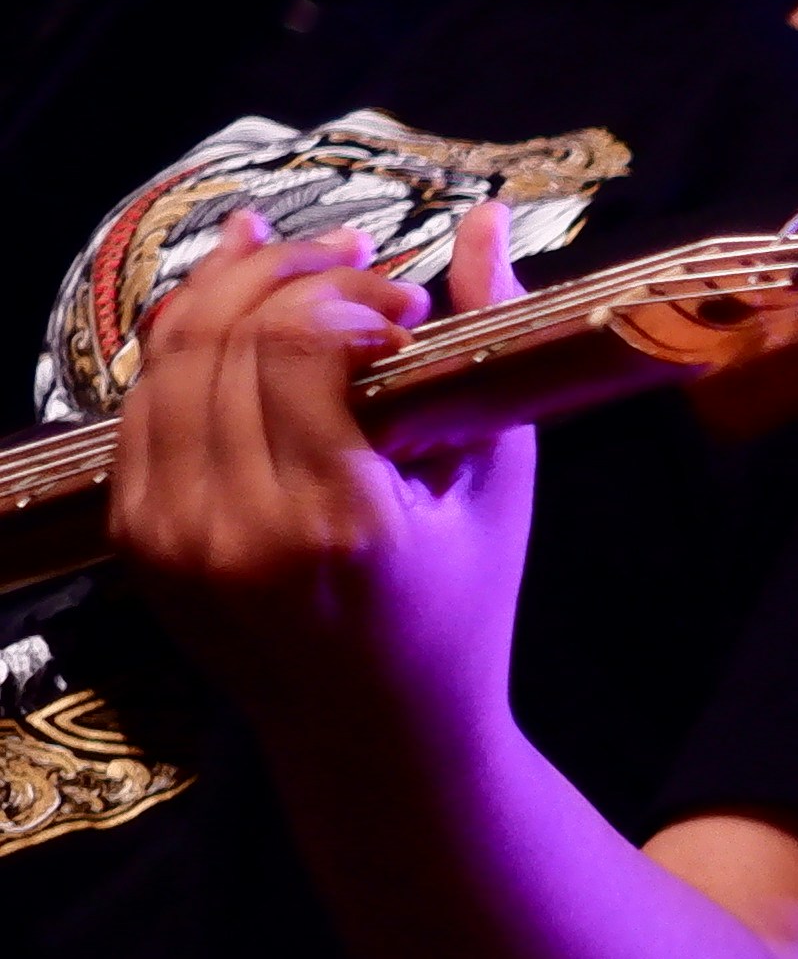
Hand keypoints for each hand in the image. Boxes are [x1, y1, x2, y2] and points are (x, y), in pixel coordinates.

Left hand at [108, 206, 537, 770]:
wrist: (378, 737)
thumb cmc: (461, 611)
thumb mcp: (499, 488)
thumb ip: (490, 350)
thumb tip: (487, 220)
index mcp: (341, 525)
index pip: (299, 347)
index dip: (344, 294)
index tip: (403, 303)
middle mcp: (237, 531)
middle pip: (224, 339)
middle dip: (287, 275)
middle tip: (351, 260)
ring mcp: (172, 538)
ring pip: (169, 359)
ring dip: (228, 294)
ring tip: (291, 264)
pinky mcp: (137, 538)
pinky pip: (143, 406)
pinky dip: (185, 348)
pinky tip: (233, 314)